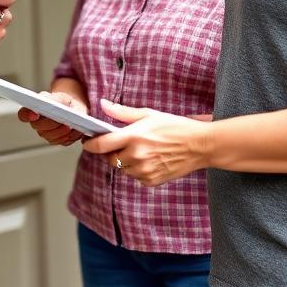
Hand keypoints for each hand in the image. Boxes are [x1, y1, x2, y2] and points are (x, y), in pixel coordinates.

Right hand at [18, 91, 86, 145]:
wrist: (73, 107)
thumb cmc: (63, 101)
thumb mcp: (59, 96)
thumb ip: (55, 100)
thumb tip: (54, 106)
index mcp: (33, 110)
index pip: (23, 115)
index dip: (27, 115)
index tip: (35, 114)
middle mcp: (37, 124)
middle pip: (40, 128)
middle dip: (51, 124)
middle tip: (62, 121)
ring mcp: (46, 134)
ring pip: (51, 137)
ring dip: (62, 132)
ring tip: (71, 127)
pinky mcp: (57, 140)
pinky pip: (62, 141)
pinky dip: (70, 136)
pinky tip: (76, 130)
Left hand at [82, 99, 211, 185]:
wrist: (199, 146)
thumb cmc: (175, 126)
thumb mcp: (148, 114)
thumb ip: (122, 112)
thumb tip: (103, 104)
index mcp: (133, 137)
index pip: (101, 145)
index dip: (90, 144)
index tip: (87, 142)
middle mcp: (136, 156)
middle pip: (110, 158)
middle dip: (112, 151)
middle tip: (124, 143)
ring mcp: (144, 171)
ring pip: (122, 169)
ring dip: (125, 161)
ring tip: (142, 150)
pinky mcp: (151, 181)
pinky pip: (135, 177)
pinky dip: (138, 170)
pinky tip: (151, 160)